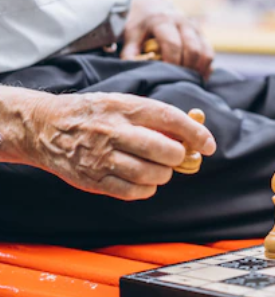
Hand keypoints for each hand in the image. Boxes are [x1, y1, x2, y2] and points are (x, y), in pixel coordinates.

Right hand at [25, 92, 215, 200]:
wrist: (45, 127)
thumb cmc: (95, 114)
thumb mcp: (122, 103)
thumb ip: (155, 117)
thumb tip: (194, 131)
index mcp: (124, 108)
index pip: (169, 118)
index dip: (195, 133)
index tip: (208, 145)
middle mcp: (113, 132)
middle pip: (163, 150)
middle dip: (178, 157)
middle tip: (177, 157)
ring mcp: (101, 157)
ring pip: (150, 174)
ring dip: (163, 174)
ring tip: (158, 168)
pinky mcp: (92, 179)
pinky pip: (132, 192)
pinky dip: (147, 189)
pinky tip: (144, 180)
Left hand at [120, 0, 213, 77]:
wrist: (151, 7)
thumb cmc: (140, 25)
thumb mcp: (131, 34)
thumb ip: (130, 52)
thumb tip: (132, 68)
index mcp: (163, 21)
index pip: (173, 44)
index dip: (172, 63)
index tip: (166, 77)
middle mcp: (182, 22)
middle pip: (193, 49)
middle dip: (187, 69)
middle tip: (179, 82)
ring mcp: (195, 28)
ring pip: (206, 52)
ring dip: (200, 70)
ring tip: (190, 82)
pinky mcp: (202, 35)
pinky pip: (210, 53)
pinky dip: (206, 67)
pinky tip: (197, 77)